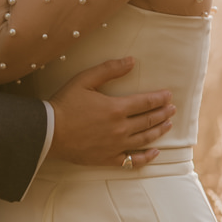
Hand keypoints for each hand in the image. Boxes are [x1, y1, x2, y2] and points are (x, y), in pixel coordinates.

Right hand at [48, 58, 176, 168]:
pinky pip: (133, 160)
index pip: (146, 102)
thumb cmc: (65, 104)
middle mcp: (120, 128)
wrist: (49, 132)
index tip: (168, 96)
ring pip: (145, 139)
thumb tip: (131, 61)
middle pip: (149, 120)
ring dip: (159, 131)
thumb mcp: (85, 80)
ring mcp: (116, 145)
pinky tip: (155, 152)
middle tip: (172, 109)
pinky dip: (147, 156)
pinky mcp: (108, 158)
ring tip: (168, 124)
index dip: (160, 98)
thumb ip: (109, 69)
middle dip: (163, 113)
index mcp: (116, 108)